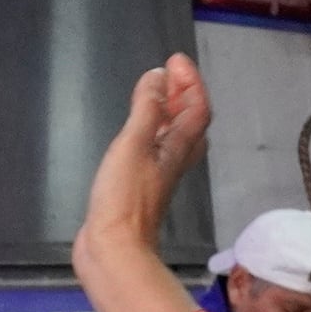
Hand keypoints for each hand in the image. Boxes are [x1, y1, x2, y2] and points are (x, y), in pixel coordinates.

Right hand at [74, 56, 211, 270]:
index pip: (197, 108)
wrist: (113, 250)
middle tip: (168, 73)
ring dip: (169, 112)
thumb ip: (147, 110)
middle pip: (190, 122)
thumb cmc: (124, 197)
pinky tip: (136, 132)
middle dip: (183, 94)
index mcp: (178, 148)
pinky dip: (151, 131)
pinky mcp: (139, 188)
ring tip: (154, 94)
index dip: (190, 82)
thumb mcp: (134, 144)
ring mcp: (157, 176)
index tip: (173, 61)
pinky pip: (154, 150)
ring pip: (174, 137)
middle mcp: (173, 160)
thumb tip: (159, 78)